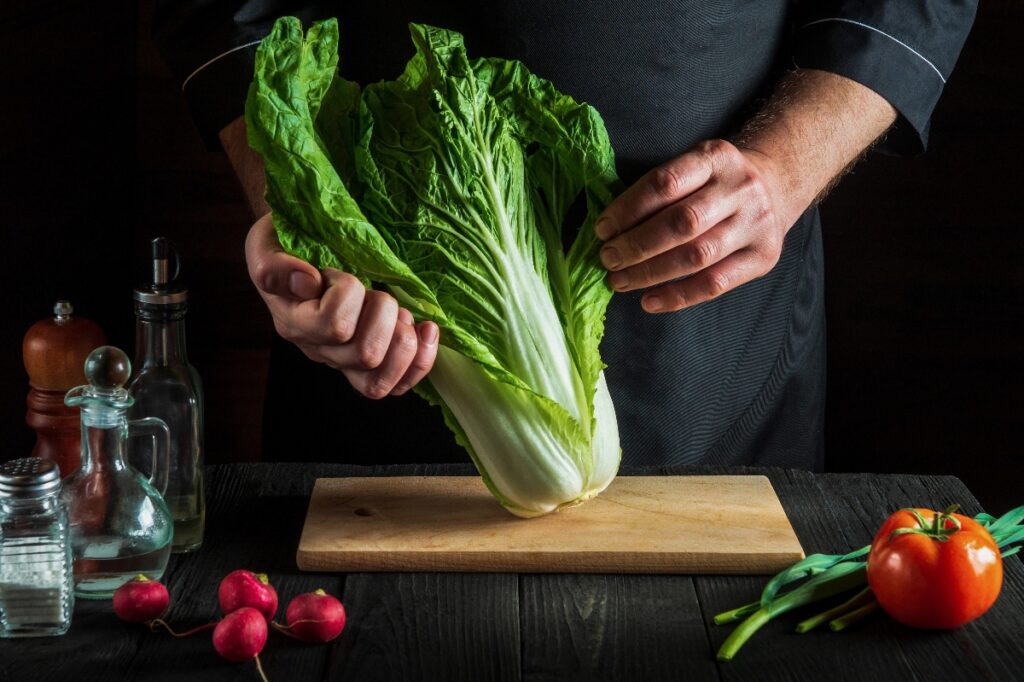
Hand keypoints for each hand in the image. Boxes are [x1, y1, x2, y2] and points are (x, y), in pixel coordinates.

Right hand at [244, 213, 438, 397]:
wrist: (298, 251)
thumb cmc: (286, 244)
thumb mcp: (267, 243)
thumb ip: (275, 266)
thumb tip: (307, 284)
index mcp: (294, 320)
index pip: (334, 324)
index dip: (352, 295)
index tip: (345, 274)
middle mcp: (317, 348)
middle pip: (366, 354)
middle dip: (386, 316)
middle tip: (379, 293)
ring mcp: (342, 362)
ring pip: (379, 381)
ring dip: (403, 341)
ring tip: (400, 314)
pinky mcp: (367, 367)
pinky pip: (395, 386)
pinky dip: (420, 361)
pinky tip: (427, 330)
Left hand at [595, 139, 799, 312]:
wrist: (775, 186)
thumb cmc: (715, 182)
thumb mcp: (694, 166)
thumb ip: (660, 190)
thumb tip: (610, 229)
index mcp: (715, 157)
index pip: (665, 183)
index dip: (628, 209)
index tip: (602, 229)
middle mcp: (740, 188)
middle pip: (681, 222)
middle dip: (636, 245)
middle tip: (607, 258)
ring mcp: (756, 223)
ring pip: (696, 256)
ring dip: (650, 273)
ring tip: (620, 281)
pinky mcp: (764, 256)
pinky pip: (715, 283)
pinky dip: (677, 296)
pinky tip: (649, 301)